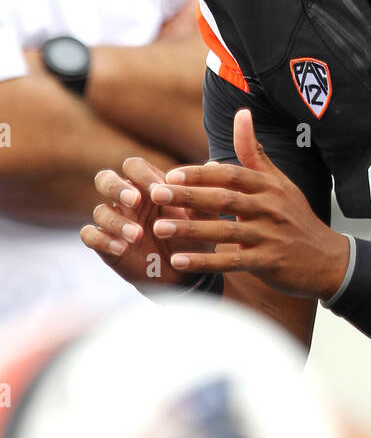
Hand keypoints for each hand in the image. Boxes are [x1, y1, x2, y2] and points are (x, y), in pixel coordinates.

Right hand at [80, 157, 200, 288]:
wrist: (184, 274)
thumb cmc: (192, 238)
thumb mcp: (202, 218)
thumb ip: (205, 193)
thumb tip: (214, 163)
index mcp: (147, 186)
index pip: (134, 166)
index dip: (142, 175)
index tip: (158, 190)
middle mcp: (126, 200)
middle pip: (104, 179)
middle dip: (117, 188)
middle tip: (135, 201)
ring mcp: (114, 221)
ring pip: (100, 211)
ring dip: (117, 221)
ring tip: (137, 235)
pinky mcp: (105, 244)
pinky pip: (89, 235)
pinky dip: (102, 240)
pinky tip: (122, 248)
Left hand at [146, 109, 349, 297]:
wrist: (328, 260)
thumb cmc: (296, 218)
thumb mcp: (279, 182)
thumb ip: (254, 151)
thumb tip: (241, 113)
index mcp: (269, 186)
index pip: (231, 175)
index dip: (200, 175)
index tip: (170, 175)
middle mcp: (270, 207)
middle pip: (224, 199)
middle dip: (188, 196)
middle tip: (155, 194)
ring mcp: (270, 235)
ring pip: (225, 230)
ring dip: (190, 230)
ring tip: (158, 228)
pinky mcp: (269, 262)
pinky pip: (232, 261)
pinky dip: (205, 261)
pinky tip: (180, 261)